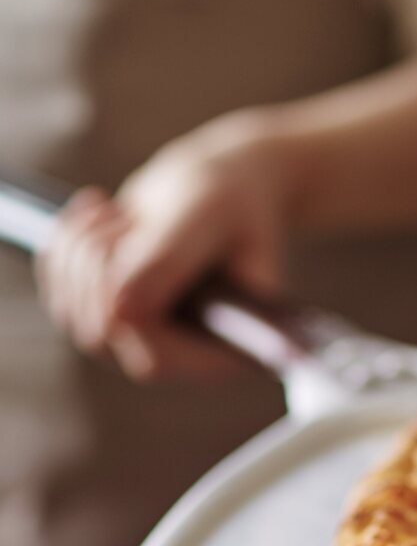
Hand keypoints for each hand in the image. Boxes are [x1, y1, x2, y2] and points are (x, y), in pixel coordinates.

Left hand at [37, 114, 293, 379]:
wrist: (215, 187)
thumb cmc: (229, 200)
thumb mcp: (208, 218)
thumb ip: (168, 263)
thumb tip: (120, 307)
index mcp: (224, 346)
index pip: (153, 357)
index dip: (124, 306)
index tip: (129, 238)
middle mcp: (180, 353)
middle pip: (99, 332)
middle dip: (100, 263)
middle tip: (129, 218)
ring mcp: (139, 338)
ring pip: (71, 310)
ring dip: (81, 247)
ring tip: (122, 214)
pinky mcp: (107, 313)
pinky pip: (57, 287)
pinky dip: (65, 241)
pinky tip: (100, 211)